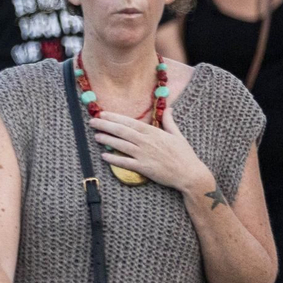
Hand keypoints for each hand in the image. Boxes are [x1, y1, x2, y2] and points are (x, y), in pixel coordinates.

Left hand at [88, 105, 210, 193]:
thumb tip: (169, 108)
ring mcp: (144, 155)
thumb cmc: (184, 154)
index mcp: (154, 132)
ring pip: (121, 145)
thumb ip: (169, 122)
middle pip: (122, 131)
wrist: (190, 174)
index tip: (103, 113)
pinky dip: (114, 159)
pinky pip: (125, 163)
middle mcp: (147, 142)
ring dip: (107, 140)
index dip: (115, 117)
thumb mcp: (178, 135)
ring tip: (96, 136)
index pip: (130, 122)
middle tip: (92, 121)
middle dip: (106, 125)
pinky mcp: (143, 168)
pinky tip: (104, 155)